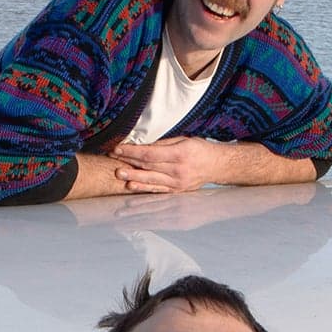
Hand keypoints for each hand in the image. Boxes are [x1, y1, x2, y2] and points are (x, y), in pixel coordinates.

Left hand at [110, 136, 245, 193]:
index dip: (132, 151)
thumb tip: (142, 146)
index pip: (150, 153)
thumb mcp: (184, 140)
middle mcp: (178, 170)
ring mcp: (177, 183)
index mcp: (180, 154)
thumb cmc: (201, 150)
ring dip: (133, 177)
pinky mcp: (177, 191)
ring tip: (119, 175)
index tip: (118, 149)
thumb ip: (163, 144)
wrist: (218, 166)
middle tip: (113, 162)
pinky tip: (132, 187)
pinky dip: (143, 188)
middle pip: (148, 167)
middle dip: (129, 163)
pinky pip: (157, 190)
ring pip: (150, 180)